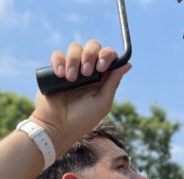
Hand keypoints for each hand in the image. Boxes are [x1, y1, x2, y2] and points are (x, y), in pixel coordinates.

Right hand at [30, 40, 129, 154]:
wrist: (56, 127)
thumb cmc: (82, 120)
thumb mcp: (102, 103)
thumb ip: (113, 83)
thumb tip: (128, 64)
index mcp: (102, 77)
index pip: (108, 56)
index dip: (107, 55)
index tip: (102, 66)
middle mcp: (87, 70)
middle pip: (92, 46)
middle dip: (90, 54)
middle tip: (86, 73)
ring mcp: (71, 69)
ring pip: (75, 48)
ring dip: (74, 60)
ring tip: (71, 79)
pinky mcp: (55, 71)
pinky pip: (57, 56)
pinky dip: (59, 60)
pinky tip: (60, 74)